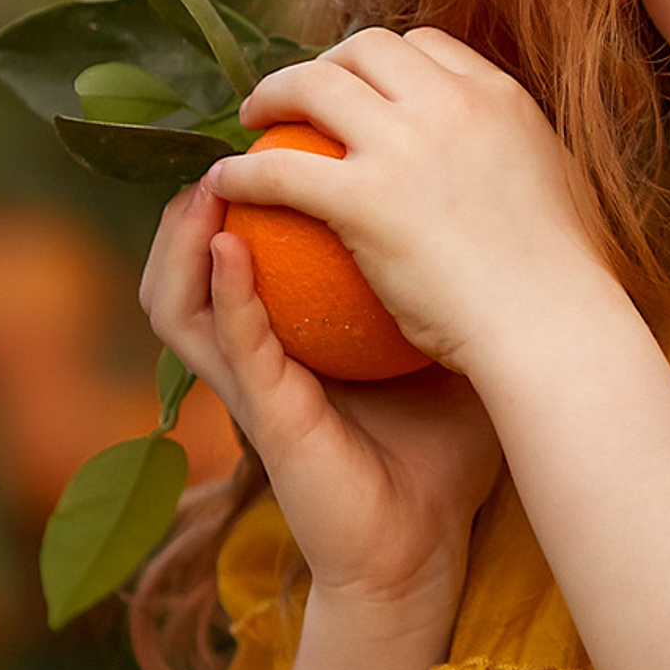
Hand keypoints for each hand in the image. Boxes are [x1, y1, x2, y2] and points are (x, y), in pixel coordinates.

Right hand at [141, 178, 502, 621]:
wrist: (430, 541)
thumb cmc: (444, 444)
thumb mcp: (443, 341)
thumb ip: (445, 274)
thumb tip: (488, 182)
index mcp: (297, 332)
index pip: (249, 248)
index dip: (246, 192)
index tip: (275, 128)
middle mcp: (265, 353)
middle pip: (193, 265)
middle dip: (193, 204)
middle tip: (225, 145)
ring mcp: (257, 387)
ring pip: (181, 306)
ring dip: (184, 244)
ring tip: (204, 187)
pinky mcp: (266, 420)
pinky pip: (235, 348)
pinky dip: (228, 296)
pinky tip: (233, 250)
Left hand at [204, 26, 617, 385]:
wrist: (550, 324)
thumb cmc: (557, 282)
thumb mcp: (551, 183)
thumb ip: (507, 153)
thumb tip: (486, 153)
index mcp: (499, 95)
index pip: (426, 46)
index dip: (386, 63)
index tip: (365, 91)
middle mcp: (453, 101)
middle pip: (366, 48)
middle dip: (324, 60)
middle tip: (299, 97)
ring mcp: (408, 142)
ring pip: (315, 84)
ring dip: (271, 93)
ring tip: (252, 121)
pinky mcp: (366, 195)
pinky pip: (281, 168)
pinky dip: (245, 171)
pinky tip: (228, 185)